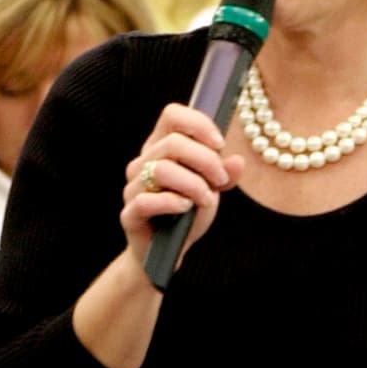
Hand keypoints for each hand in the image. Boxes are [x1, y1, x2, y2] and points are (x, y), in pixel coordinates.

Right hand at [119, 103, 243, 269]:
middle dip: (205, 160)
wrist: (168, 252)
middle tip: (221, 180)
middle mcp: (142, 162)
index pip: (172, 115)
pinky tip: (185, 209)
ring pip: (161, 170)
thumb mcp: (211, 188)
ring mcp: (133, 188)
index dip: (198, 123)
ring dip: (193, 184)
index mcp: (160, 147)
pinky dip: (172, 203)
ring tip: (206, 199)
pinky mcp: (129, 214)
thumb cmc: (187, 213)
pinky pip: (146, 200)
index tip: (220, 143)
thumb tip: (237, 161)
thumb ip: (224, 174)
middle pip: (172, 143)